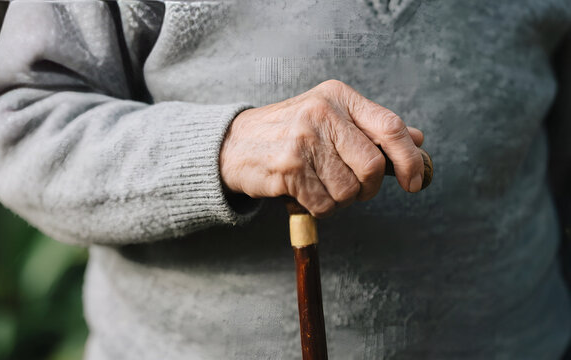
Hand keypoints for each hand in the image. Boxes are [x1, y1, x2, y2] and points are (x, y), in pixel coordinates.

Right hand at [219, 80, 424, 216]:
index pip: (390, 127)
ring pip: (348, 190)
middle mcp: (322, 113)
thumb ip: (372, 128)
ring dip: (341, 200)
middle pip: (372, 166)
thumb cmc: (289, 132)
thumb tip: (417, 140)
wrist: (235, 144)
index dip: (409, 160)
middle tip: (356, 189)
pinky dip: (321, 207)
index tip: (414, 182)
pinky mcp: (288, 168)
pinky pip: (324, 204)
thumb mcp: (330, 117)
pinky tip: (306, 191)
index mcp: (338, 97)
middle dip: (369, 188)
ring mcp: (303, 141)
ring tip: (321, 184)